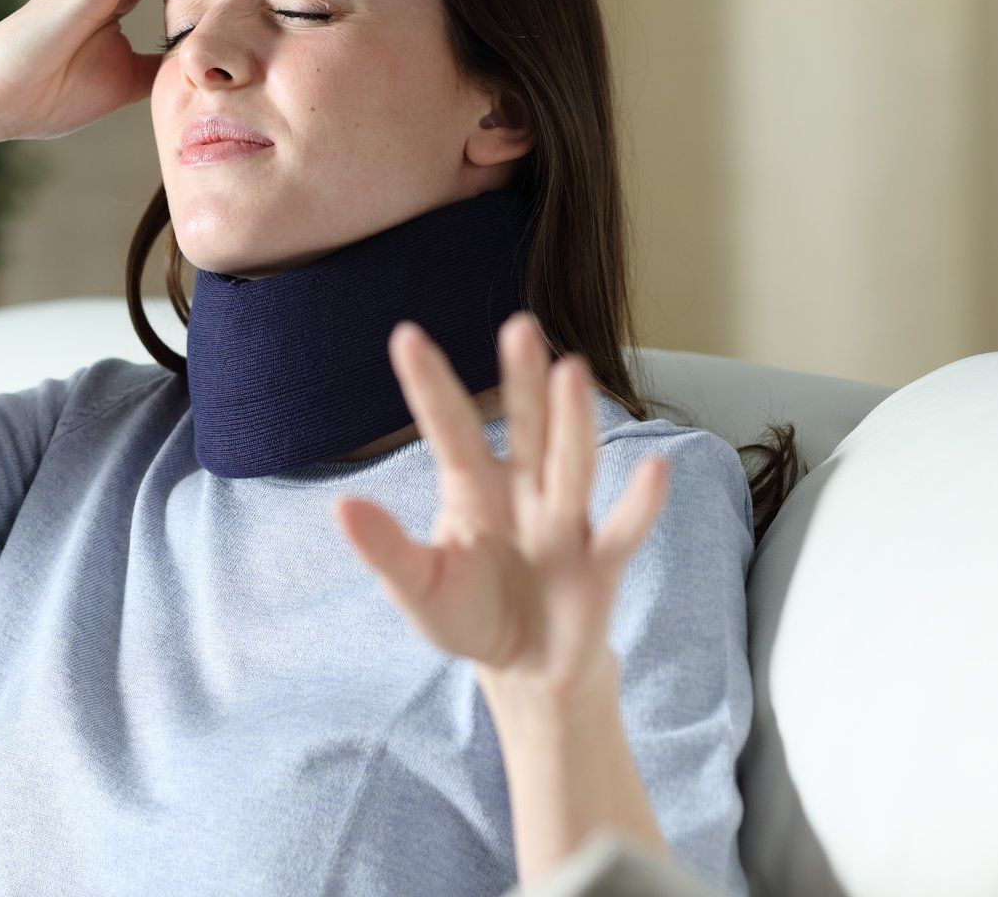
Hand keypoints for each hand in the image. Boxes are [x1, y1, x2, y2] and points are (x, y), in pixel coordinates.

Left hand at [333, 313, 671, 701]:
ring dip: (571, 422)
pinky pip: (621, 531)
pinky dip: (638, 505)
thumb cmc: (468, 615)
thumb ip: (386, 549)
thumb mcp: (418, 588)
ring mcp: (564, 524)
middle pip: (523, 427)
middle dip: (521, 381)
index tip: (406, 335)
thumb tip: (340, 506)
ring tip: (572, 372)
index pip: (448, 429)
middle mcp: (523, 492)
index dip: (430, 386)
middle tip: (518, 327)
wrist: (526, 670)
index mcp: (472, 489)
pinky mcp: (599, 566)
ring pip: (570, 464)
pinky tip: (656, 469)